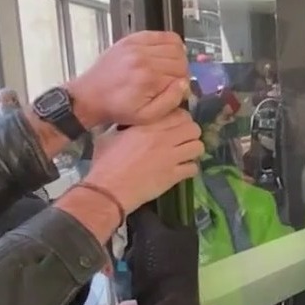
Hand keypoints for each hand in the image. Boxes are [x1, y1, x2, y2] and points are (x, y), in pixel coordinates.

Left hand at [68, 30, 190, 127]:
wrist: (90, 96)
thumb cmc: (118, 108)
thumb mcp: (147, 116)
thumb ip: (170, 101)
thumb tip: (183, 83)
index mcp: (148, 77)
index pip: (183, 74)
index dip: (183, 84)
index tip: (175, 91)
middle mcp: (144, 57)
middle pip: (180, 58)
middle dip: (181, 71)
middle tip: (172, 80)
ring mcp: (137, 45)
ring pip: (174, 44)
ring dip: (177, 57)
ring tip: (168, 68)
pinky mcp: (131, 39)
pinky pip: (161, 34)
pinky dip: (168, 43)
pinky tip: (162, 55)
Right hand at [86, 109, 202, 212]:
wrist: (109, 190)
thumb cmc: (105, 162)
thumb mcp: (110, 135)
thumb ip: (124, 126)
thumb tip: (129, 122)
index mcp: (148, 126)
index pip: (179, 114)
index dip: (180, 119)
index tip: (174, 125)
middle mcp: (163, 138)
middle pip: (193, 129)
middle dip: (190, 134)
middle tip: (182, 140)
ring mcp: (170, 157)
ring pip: (198, 147)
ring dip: (193, 150)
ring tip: (184, 155)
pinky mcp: (173, 176)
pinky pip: (193, 168)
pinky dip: (190, 169)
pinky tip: (181, 171)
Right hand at [124, 207, 201, 304]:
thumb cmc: (160, 266)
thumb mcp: (150, 232)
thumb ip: (142, 213)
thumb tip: (133, 200)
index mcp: (185, 229)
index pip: (159, 210)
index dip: (141, 213)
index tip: (126, 218)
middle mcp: (183, 243)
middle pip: (148, 230)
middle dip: (134, 238)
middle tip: (126, 244)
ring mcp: (173, 262)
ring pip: (142, 247)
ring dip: (131, 253)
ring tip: (127, 261)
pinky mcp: (162, 279)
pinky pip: (141, 265)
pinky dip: (133, 267)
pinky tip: (129, 273)